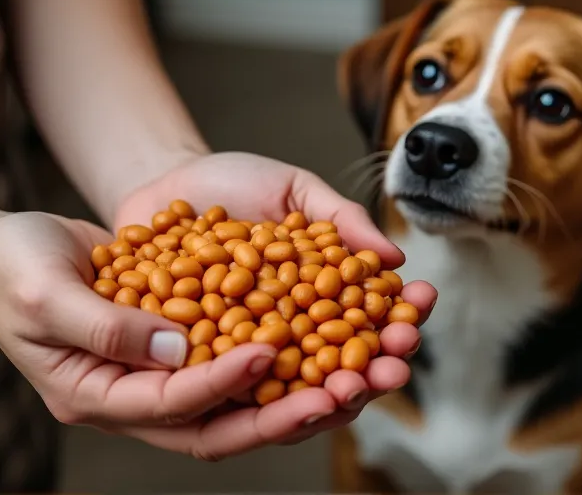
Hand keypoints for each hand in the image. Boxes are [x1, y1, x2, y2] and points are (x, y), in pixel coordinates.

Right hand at [0, 211, 321, 459]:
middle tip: (338, 393)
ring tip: (348, 375)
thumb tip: (175, 352)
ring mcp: (155, 373)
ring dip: (291, 390)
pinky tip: (316, 333)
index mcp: (94, 395)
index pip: (171, 404)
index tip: (269, 348)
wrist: (8, 250)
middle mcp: (132, 395)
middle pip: (217, 422)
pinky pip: (229, 356)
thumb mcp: (45, 293)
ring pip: (234, 398)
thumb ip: (104, 327)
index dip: (222, 381)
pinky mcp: (174, 343)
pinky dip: (272, 353)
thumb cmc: (12, 269)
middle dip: (279, 413)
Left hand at [113, 152, 436, 452]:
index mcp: (320, 292)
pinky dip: (255, 395)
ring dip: (325, 397)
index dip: (395, 320)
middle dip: (372, 372)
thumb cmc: (235, 182)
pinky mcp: (201, 361)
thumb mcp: (293, 187)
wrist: (166, 181)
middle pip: (338, 363)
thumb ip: (341, 218)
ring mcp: (245, 349)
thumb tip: (396, 257)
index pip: (368, 316)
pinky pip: (228, 385)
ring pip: (292, 387)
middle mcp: (289, 328)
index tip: (414, 319)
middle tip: (391, 371)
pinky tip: (281, 399)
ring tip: (346, 393)